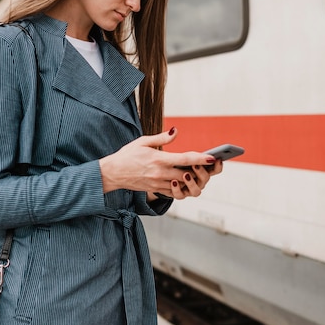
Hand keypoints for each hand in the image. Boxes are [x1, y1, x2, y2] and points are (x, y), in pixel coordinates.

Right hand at [98, 127, 221, 197]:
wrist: (113, 173)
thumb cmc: (127, 155)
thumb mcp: (142, 142)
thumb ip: (161, 138)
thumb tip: (176, 131)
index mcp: (158, 159)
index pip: (184, 159)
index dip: (200, 159)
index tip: (212, 157)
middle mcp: (160, 173)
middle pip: (187, 175)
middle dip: (200, 171)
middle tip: (207, 165)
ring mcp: (158, 184)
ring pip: (182, 186)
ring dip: (192, 181)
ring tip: (196, 172)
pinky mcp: (156, 190)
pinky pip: (174, 193)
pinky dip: (182, 188)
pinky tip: (184, 180)